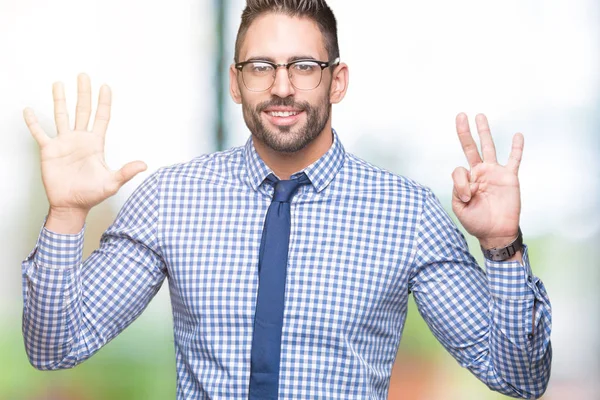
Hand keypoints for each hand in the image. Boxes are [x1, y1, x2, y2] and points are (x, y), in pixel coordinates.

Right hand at [23, 74, 146, 217]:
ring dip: (60, 100)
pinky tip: (29, 110)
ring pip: (62, 116)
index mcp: (95, 144)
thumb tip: (144, 165)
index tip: (105, 86)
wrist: (71, 206)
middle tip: (83, 75)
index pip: (101, 118)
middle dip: (83, 93)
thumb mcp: (112, 183)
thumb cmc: (91, 195)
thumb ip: (126, 172)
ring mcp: (64, 143)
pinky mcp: (49, 151)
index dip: (104, 102)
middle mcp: (80, 139)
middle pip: (83, 111)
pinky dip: (34, 122)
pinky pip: (39, 133)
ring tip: (59, 83)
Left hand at [451, 113, 522, 248]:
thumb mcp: (459, 208)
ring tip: (480, 116)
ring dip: (484, 131)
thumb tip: (468, 181)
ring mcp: (495, 173)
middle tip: (460, 115)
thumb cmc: (476, 222)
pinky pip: (514, 160)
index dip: (461, 183)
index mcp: (466, 180)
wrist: (496, 232)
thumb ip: (458, 190)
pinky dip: (517, 148)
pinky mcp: (509, 177)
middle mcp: (480, 172)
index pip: (459, 169)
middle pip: (471, 147)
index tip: (466, 197)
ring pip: (489, 147)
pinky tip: (518, 135)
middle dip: (465, 131)